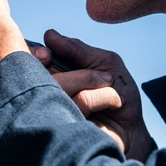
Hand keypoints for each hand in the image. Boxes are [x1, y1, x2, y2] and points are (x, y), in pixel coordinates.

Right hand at [35, 30, 155, 161]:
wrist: (133, 130)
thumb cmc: (120, 96)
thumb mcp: (105, 63)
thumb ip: (77, 49)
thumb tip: (49, 35)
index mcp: (56, 76)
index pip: (32, 62)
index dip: (34, 55)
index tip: (46, 54)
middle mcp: (51, 94)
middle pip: (40, 72)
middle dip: (67, 68)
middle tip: (101, 76)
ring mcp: (56, 112)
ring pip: (61, 84)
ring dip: (92, 79)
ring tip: (111, 87)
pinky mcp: (66, 127)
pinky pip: (81, 100)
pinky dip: (103, 96)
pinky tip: (113, 105)